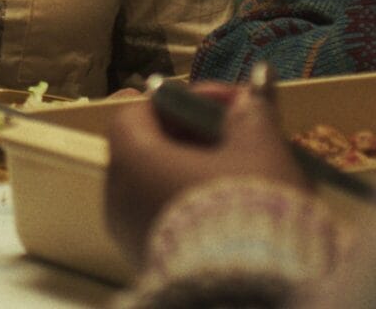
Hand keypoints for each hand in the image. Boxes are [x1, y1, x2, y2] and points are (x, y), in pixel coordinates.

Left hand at [104, 83, 305, 262]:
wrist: (252, 286)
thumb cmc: (248, 206)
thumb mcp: (258, 148)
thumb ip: (250, 113)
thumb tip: (254, 90)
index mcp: (131, 159)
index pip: (137, 111)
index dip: (184, 100)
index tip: (227, 103)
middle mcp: (117, 196)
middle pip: (147, 148)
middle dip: (194, 136)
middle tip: (239, 136)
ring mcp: (128, 234)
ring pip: (156, 185)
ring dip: (194, 171)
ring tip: (241, 172)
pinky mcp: (147, 263)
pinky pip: (163, 218)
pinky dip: (190, 203)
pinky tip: (232, 209)